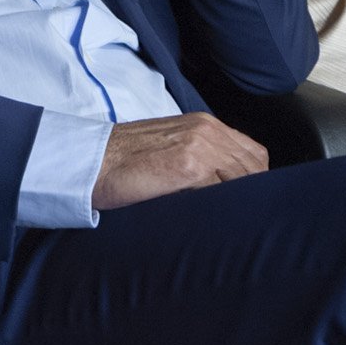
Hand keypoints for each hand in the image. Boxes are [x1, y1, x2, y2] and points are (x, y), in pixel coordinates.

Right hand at [93, 113, 267, 210]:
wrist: (89, 162)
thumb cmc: (121, 159)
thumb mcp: (168, 146)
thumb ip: (198, 155)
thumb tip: (222, 184)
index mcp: (203, 123)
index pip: (252, 152)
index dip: (255, 179)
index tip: (249, 200)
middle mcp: (206, 129)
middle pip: (254, 165)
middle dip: (254, 192)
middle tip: (246, 216)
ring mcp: (199, 146)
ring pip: (243, 178)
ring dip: (241, 200)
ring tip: (234, 221)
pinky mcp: (188, 166)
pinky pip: (223, 190)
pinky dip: (224, 207)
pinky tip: (216, 219)